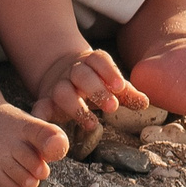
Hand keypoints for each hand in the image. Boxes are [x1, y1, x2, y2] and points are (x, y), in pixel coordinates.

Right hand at [29, 48, 148, 126]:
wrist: (61, 70)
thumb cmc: (95, 81)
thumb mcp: (110, 82)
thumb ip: (127, 92)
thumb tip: (145, 102)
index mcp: (91, 62)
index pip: (99, 60)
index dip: (109, 71)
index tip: (120, 86)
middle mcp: (73, 71)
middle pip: (82, 75)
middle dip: (96, 90)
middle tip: (112, 107)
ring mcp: (58, 85)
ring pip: (62, 91)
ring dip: (77, 107)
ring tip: (92, 125)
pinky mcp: (46, 100)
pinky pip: (40, 106)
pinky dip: (41, 115)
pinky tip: (48, 126)